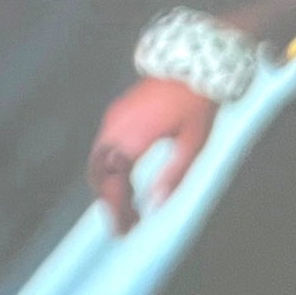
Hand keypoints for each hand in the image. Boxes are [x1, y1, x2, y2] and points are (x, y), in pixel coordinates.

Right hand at [86, 77, 216, 234]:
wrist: (194, 62)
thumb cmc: (197, 103)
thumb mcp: (192, 144)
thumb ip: (173, 176)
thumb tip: (155, 207)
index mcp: (132, 139)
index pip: (114, 185)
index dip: (116, 211)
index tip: (122, 231)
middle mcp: (115, 128)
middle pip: (98, 174)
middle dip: (109, 201)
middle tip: (126, 224)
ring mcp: (114, 118)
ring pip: (98, 161)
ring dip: (109, 185)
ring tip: (128, 206)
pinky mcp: (118, 112)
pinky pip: (104, 146)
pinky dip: (110, 168)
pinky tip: (127, 178)